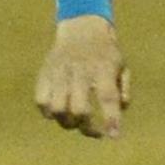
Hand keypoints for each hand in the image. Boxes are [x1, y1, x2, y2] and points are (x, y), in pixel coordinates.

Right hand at [34, 15, 130, 138]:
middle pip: (79, 109)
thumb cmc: (106, 53)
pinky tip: (58, 112)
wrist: (82, 28)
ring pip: (57, 109)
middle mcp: (80, 71)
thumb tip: (120, 113)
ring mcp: (60, 72)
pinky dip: (49, 113)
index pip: (108, 97)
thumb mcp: (122, 67)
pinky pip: (41, 101)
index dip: (111, 118)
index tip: (113, 136)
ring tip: (74, 122)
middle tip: (94, 132)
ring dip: (66, 122)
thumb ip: (123, 91)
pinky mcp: (44, 74)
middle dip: (86, 127)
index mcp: (104, 68)